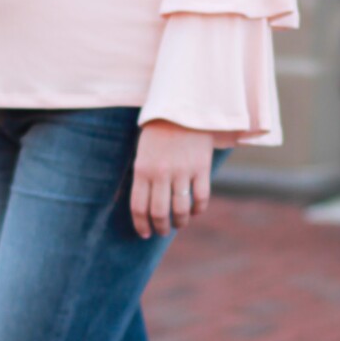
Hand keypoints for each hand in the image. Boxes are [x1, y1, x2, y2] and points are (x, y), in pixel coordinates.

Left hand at [130, 120, 213, 238]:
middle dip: (160, 227)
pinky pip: (200, 198)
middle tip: (161, 231)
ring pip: (181, 210)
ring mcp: (182, 171)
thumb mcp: (143, 152)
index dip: (141, 224)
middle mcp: (161, 173)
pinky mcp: (201, 168)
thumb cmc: (159, 131)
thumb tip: (146, 206)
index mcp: (142, 169)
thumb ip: (144, 176)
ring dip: (179, 222)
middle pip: (159, 213)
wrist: (183, 107)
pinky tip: (195, 211)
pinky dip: (198, 210)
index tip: (144, 233)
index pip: (139, 206)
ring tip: (178, 223)